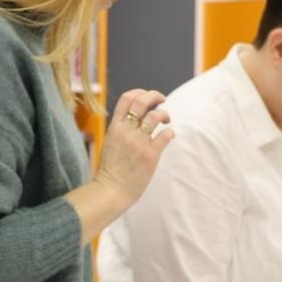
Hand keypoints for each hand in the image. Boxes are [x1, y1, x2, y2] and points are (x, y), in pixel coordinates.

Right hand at [94, 89, 174, 206]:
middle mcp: (126, 131)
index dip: (140, 92)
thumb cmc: (112, 168)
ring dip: (165, 114)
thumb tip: (135, 117)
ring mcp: (138, 143)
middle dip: (155, 95)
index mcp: (115, 127)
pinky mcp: (150, 155)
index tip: (147, 96)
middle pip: (142, 101)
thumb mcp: (111, 142)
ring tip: (166, 120)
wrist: (111, 189)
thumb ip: (121, 128)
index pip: (127, 98)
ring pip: (156, 116)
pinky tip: (168, 136)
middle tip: (162, 99)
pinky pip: (165, 135)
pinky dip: (170, 133)